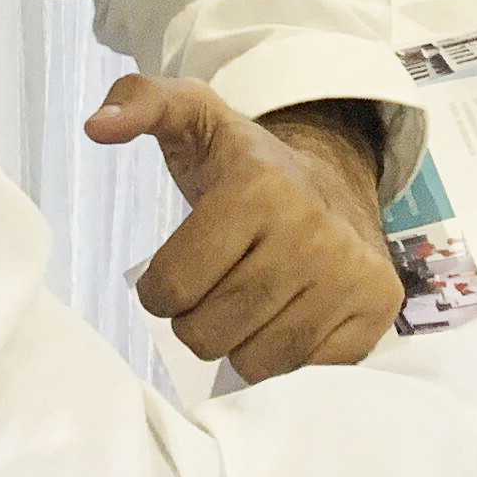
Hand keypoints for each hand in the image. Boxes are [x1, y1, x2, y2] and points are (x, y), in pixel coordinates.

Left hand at [99, 73, 402, 380]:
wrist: (337, 183)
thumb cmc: (249, 167)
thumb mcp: (192, 119)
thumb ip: (139, 103)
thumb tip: (98, 125)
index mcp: (261, 187)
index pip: (171, 288)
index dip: (161, 289)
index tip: (179, 270)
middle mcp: (315, 232)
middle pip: (209, 334)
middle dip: (198, 320)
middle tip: (217, 287)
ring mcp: (352, 276)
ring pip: (256, 362)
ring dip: (240, 342)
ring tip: (251, 303)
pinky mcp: (378, 312)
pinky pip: (304, 373)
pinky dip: (285, 357)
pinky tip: (288, 316)